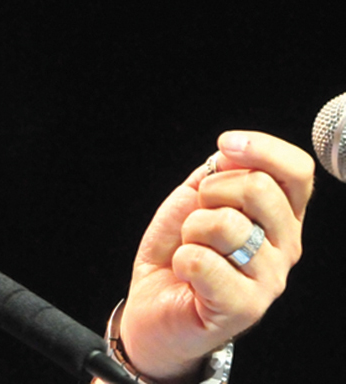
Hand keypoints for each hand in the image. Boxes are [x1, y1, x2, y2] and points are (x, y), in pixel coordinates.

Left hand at [119, 131, 313, 381]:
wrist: (153, 306)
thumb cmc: (179, 251)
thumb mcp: (195, 199)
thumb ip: (219, 172)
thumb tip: (233, 149)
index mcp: (281, 217)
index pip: (298, 171)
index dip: (261, 148)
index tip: (224, 145)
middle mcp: (285, 247)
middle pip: (260, 188)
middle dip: (210, 190)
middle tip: (197, 217)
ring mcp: (270, 279)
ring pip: (226, 224)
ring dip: (192, 231)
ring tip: (193, 249)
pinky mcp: (245, 308)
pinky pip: (202, 261)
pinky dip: (181, 260)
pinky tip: (187, 275)